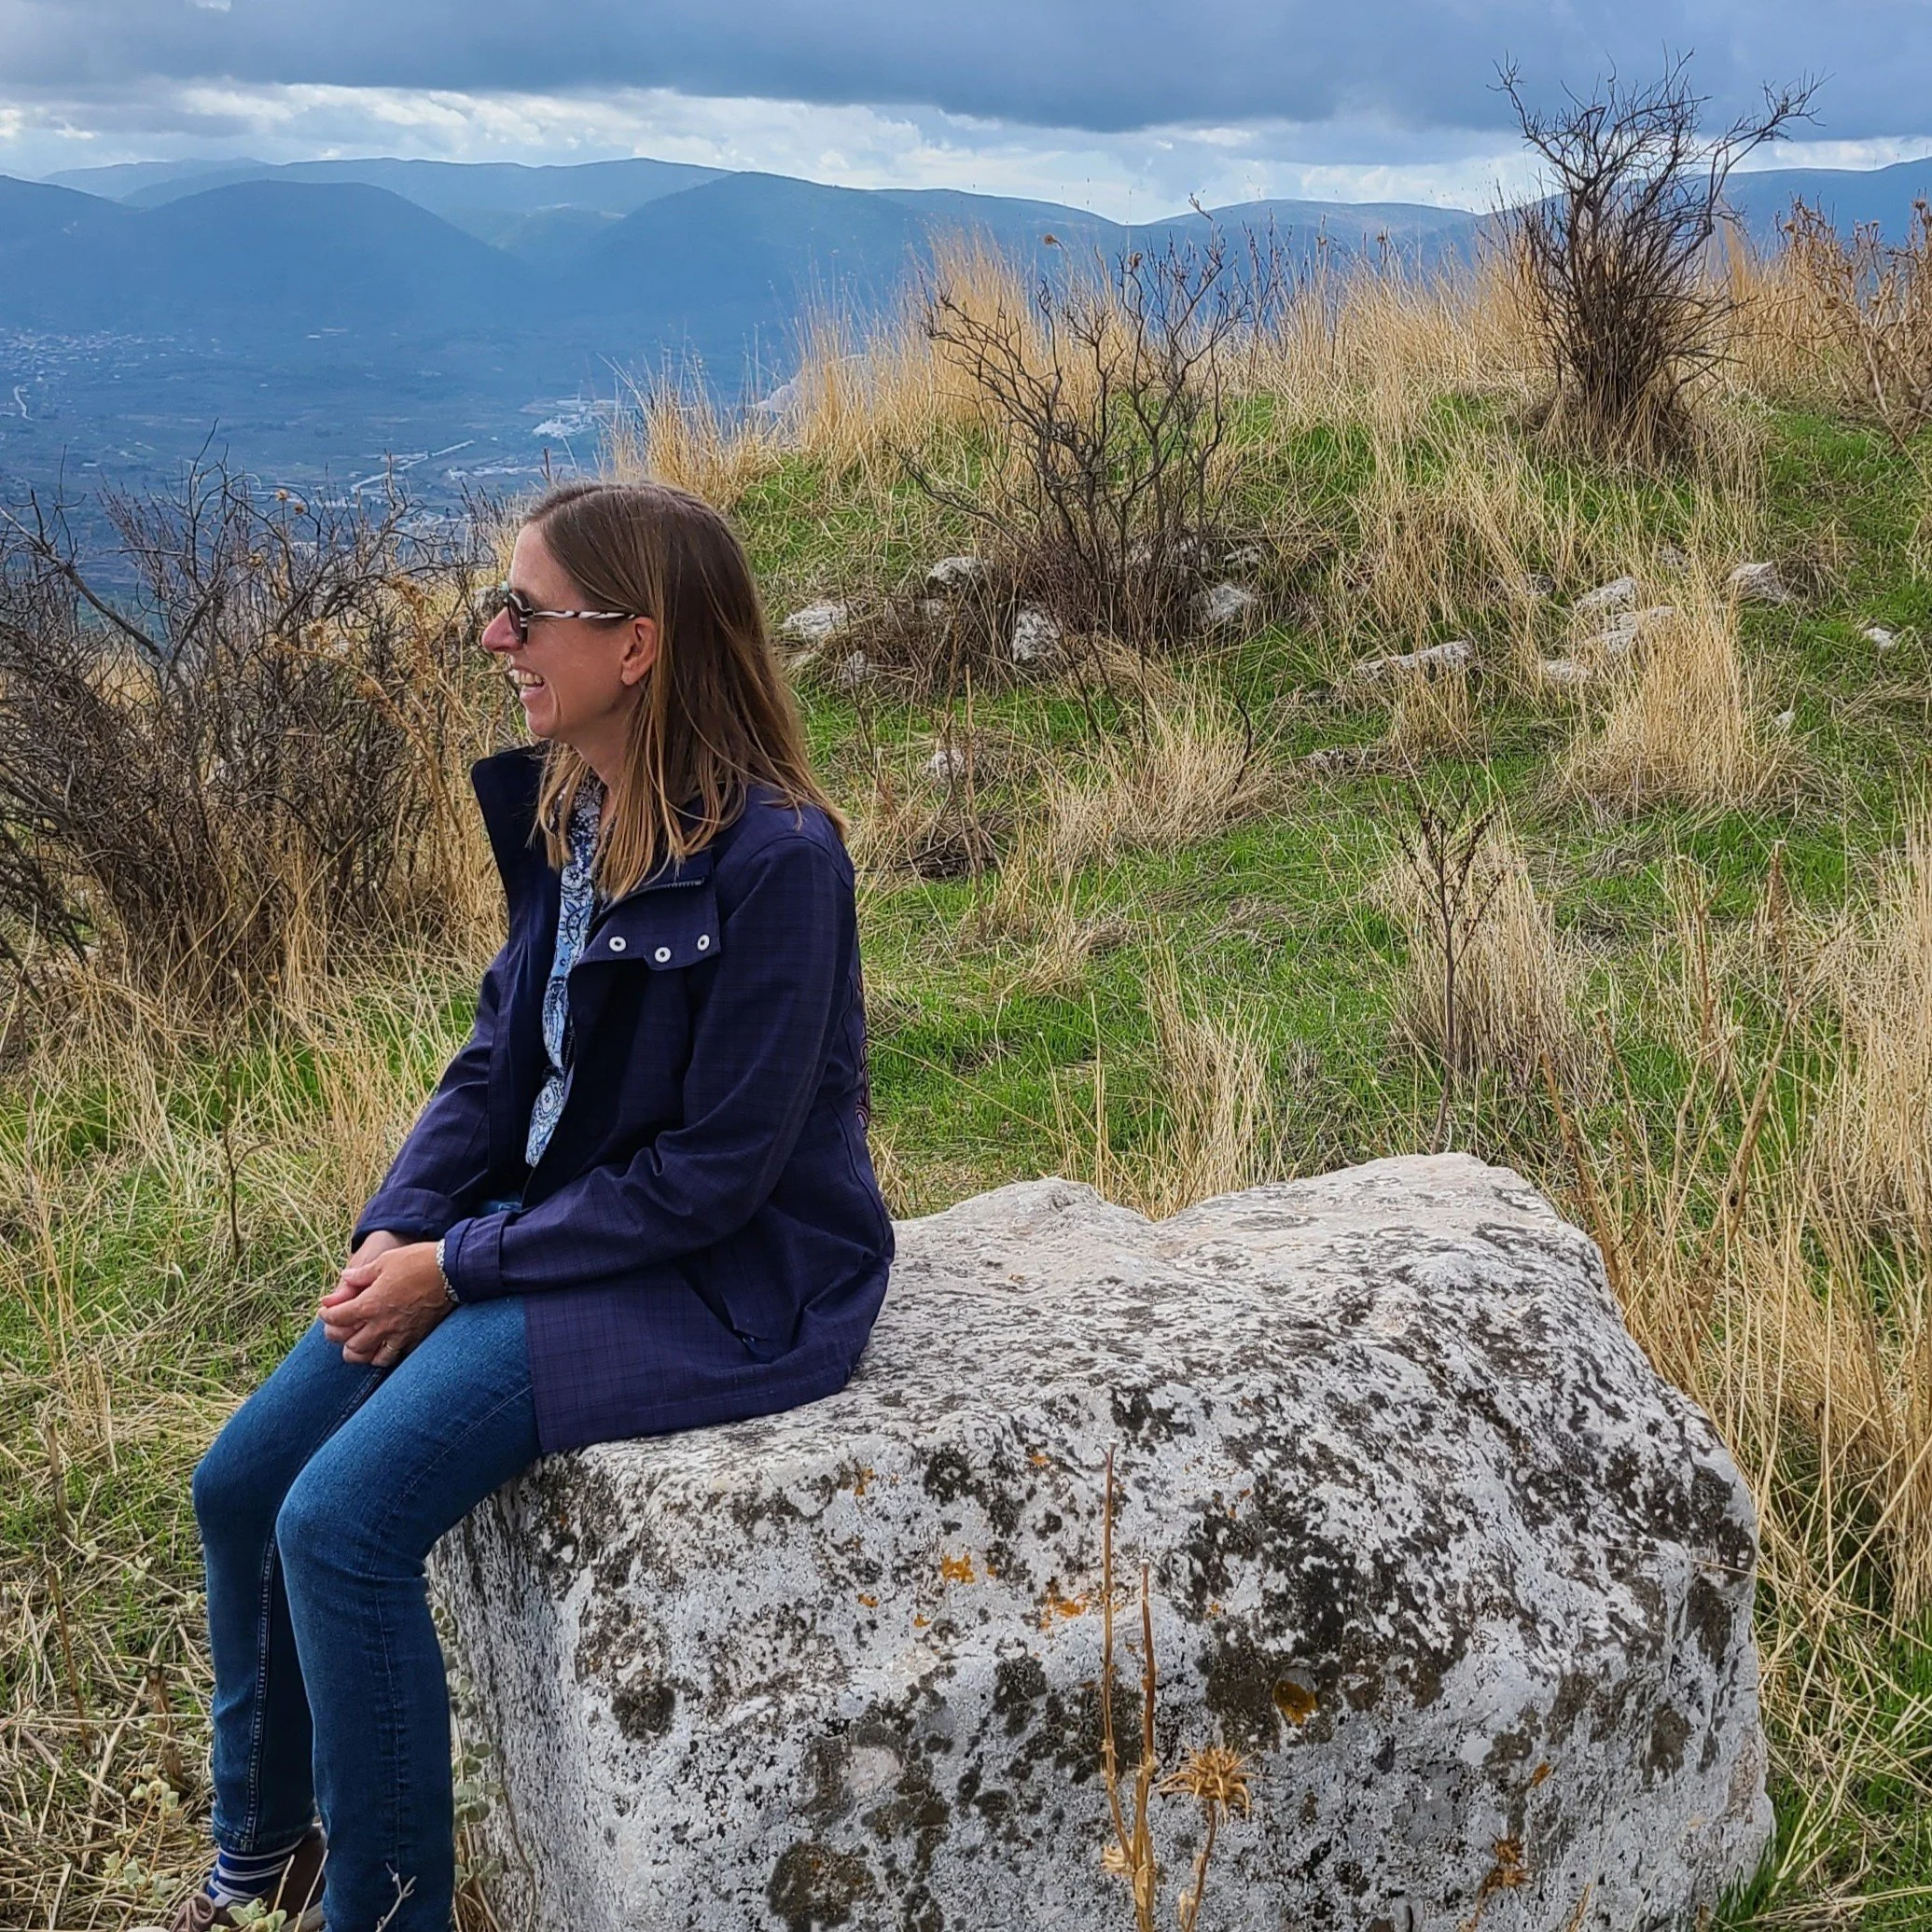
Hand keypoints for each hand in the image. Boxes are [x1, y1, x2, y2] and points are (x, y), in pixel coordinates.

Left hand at [320, 1236, 449, 1368]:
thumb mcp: (385, 1261)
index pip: (338, 1318)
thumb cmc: (418, 1262)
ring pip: (369, 1357)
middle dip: (339, 1336)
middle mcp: (381, 1324)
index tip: (326, 1311)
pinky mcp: (414, 1339)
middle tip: (338, 1328)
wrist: (452, 1272)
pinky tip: (381, 1347)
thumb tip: (344, 1279)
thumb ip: (361, 1275)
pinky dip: (382, 1355)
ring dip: (358, 1352)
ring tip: (357, 1344)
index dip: (327, 1315)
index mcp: (370, 1303)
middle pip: (349, 1344)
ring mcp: (398, 1334)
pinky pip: (392, 1356)